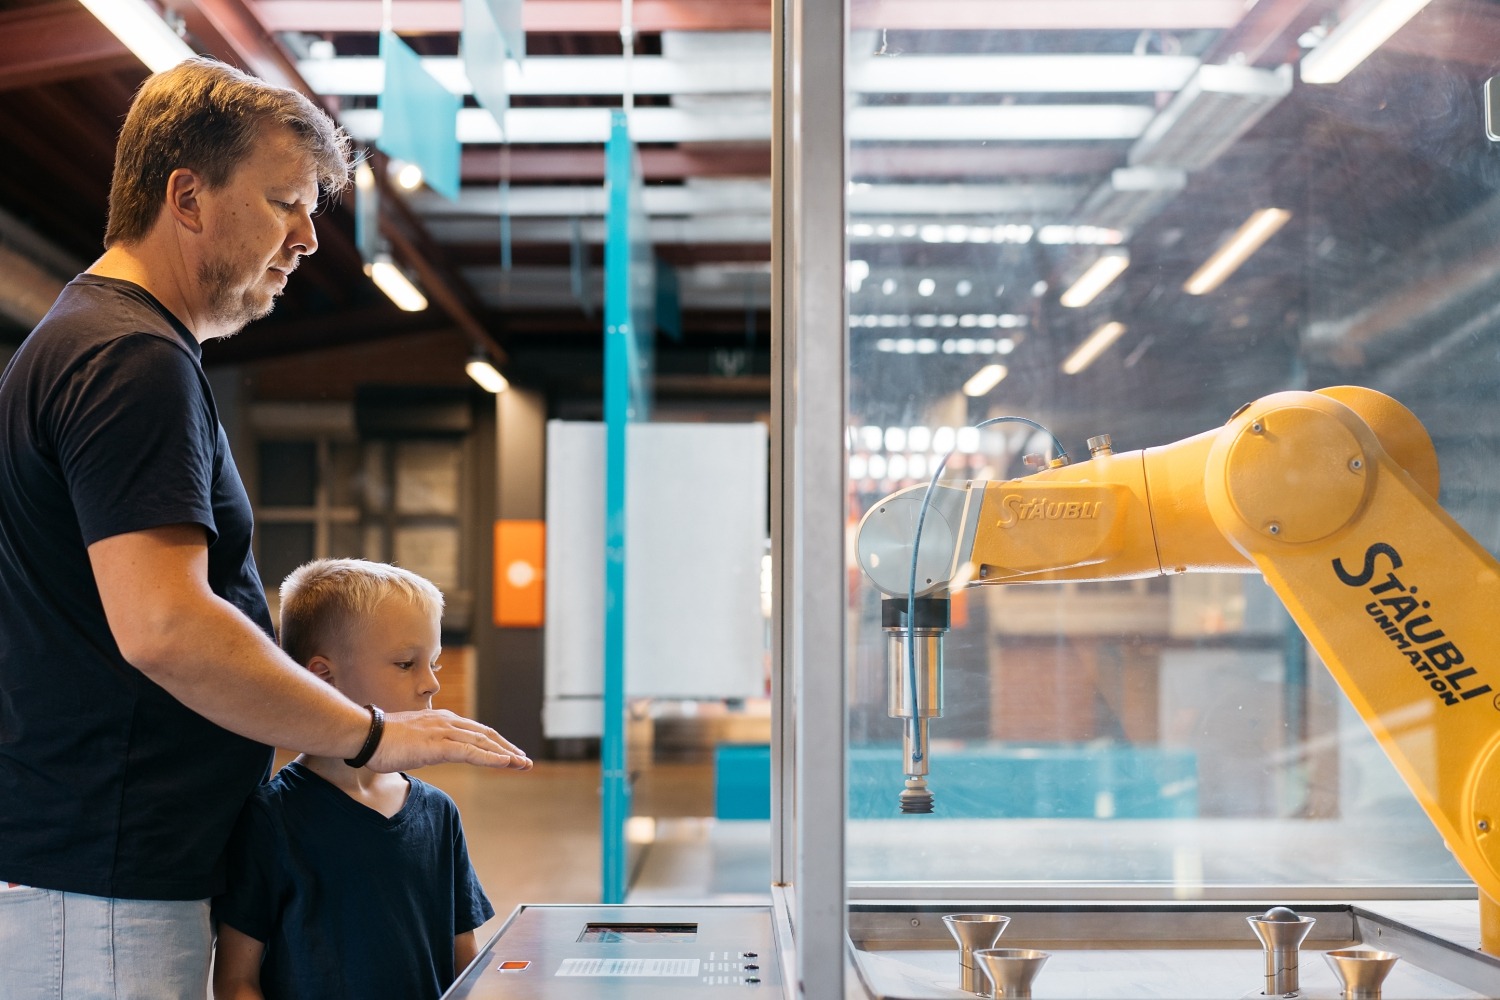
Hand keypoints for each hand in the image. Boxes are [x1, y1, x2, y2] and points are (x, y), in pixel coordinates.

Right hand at [366, 709, 533, 772]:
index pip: (475, 731)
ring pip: (483, 743)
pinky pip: (471, 752)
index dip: (495, 742)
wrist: (363, 735)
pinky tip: (506, 764)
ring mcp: (443, 733)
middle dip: (507, 748)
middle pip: (485, 735)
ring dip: (506, 754)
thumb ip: (423, 743)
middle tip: (524, 760)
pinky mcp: (438, 745)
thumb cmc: (380, 740)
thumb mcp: (409, 740)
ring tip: (523, 763)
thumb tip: (425, 750)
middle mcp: (447, 723)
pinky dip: (491, 758)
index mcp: (441, 721)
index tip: (509, 753)